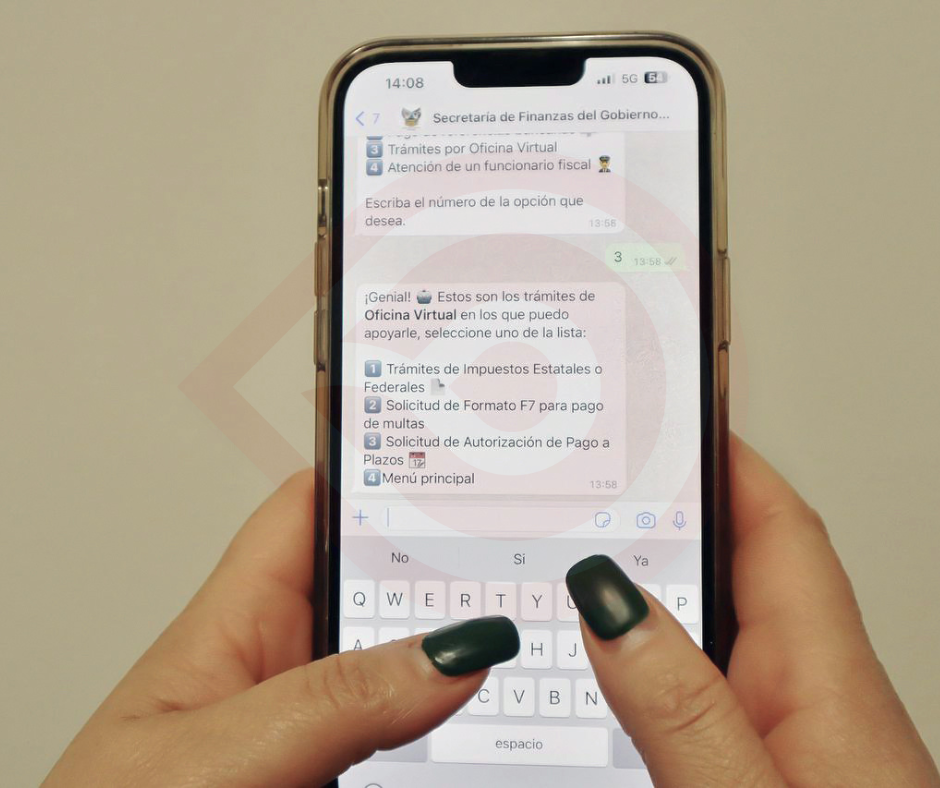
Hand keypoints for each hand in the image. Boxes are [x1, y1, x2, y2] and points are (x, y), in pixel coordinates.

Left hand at [43, 471, 517, 786]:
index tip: (451, 444)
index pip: (312, 509)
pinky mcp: (337, 777)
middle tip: (521, 558)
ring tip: (526, 647)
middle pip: (381, 590)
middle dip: (449, 568)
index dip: (378, 468)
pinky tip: (493, 728)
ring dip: (461, 659)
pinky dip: (457, 732)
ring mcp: (314, 732)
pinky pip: (414, 744)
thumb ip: (332, 699)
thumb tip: (455, 646)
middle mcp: (281, 670)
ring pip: (408, 671)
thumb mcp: (216, 754)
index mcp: (234, 623)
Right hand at [566, 435, 939, 786]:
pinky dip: (654, 661)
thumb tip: (610, 601)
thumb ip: (683, 710)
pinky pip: (704, 688)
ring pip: (715, 633)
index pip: (779, 533)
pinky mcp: (764, 772)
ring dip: (654, 593)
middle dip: (668, 519)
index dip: (725, 462)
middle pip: (742, 572)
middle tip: (592, 483)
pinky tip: (613, 671)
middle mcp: (817, 703)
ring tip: (579, 570)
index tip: (670, 413)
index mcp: (830, 687)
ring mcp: (793, 741)